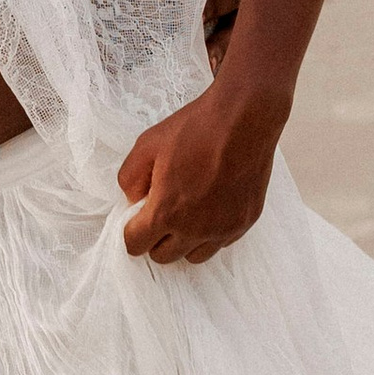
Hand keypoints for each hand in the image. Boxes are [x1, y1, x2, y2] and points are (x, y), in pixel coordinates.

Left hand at [117, 79, 286, 264]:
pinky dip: (211, 233)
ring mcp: (223, 229)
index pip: (135, 245)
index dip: (131, 232)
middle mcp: (194, 229)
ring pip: (193, 256)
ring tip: (186, 213)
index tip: (136, 218)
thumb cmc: (195, 128)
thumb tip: (134, 200)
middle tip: (160, 212)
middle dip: (155, 238)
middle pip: (163, 256)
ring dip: (184, 241)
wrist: (244, 117)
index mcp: (166, 212)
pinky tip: (211, 206)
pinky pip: (220, 243)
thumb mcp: (146, 145)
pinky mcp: (244, 222)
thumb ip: (129, 179)